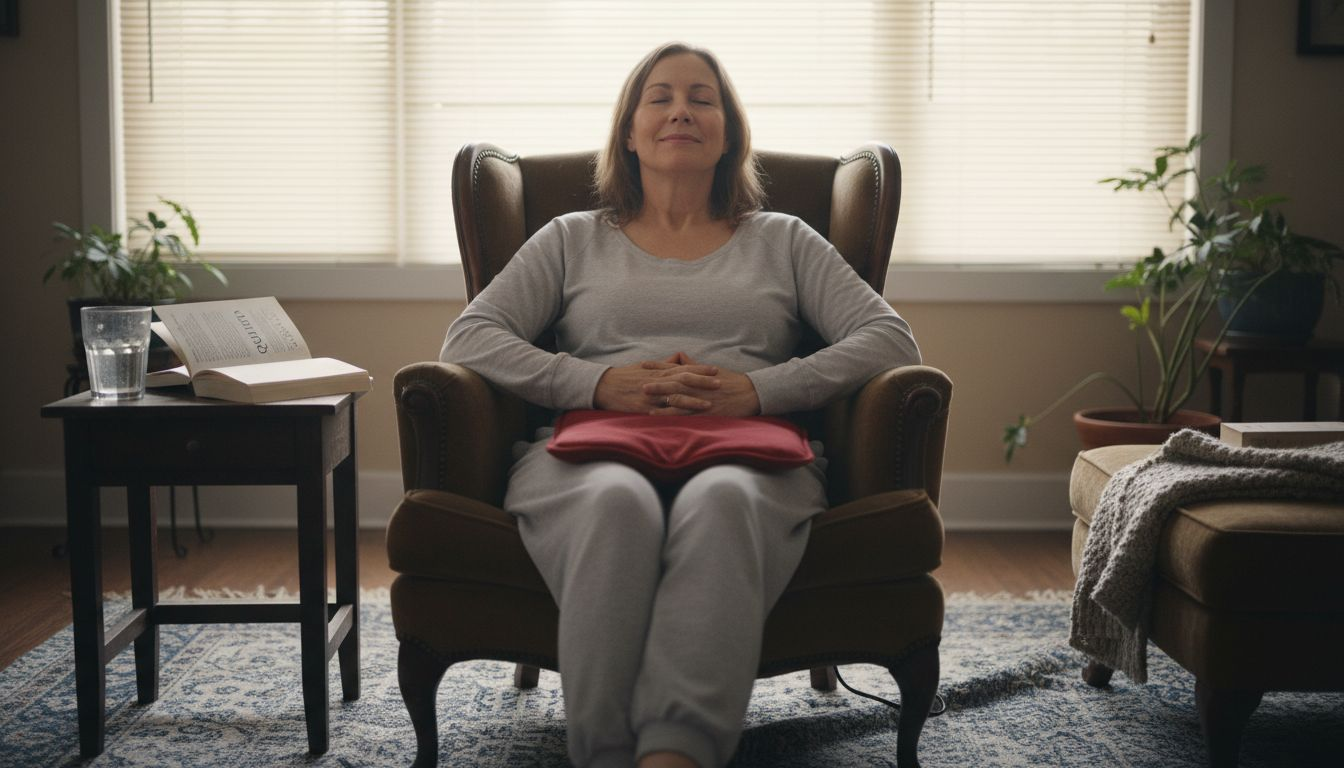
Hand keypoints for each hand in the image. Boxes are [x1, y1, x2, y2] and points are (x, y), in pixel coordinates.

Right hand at [593, 352, 720, 413]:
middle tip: (720, 383)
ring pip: (675, 396)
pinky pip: (661, 412)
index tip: (715, 370)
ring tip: (709, 403)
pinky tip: (685, 419)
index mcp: (657, 371)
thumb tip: (678, 358)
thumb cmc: (623, 376)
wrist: (602, 386)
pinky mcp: (643, 408)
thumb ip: (663, 364)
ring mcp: (650, 395)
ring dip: (693, 400)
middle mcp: (656, 382)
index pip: (683, 369)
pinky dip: (674, 414)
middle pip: (683, 381)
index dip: (700, 370)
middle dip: (702, 382)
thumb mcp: (644, 367)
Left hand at [642, 352, 760, 417]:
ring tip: (645, 398)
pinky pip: (686, 413)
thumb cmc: (732, 381)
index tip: (642, 365)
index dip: (658, 367)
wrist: (750, 394)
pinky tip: (660, 415)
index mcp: (698, 375)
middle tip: (639, 383)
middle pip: (673, 382)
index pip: (674, 369)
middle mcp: (698, 386)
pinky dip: (672, 414)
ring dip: (661, 398)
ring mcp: (701, 399)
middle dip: (656, 382)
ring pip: (677, 398)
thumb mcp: (712, 370)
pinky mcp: (706, 412)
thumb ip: (694, 366)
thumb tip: (680, 357)